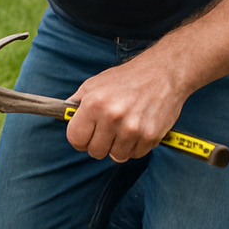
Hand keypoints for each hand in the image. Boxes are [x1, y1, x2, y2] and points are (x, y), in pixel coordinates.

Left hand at [65, 51, 190, 161]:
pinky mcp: (151, 136)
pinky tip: (138, 129)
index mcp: (94, 104)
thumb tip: (64, 114)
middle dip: (99, 143)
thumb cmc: (129, 77)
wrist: (164, 72)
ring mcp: (132, 129)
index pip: (75, 139)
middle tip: (108, 130)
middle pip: (95, 151)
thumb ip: (78, 101)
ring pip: (116, 156)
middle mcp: (112, 118)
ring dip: (118, 146)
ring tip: (125, 127)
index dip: (79, 139)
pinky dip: (135, 146)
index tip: (86, 135)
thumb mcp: (95, 83)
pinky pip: (135, 154)